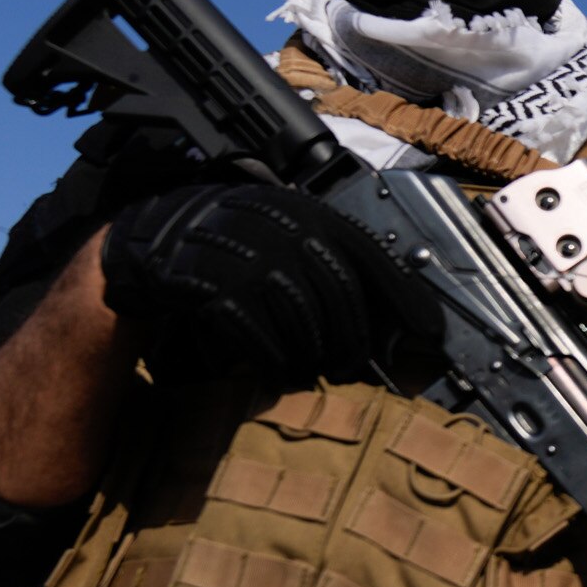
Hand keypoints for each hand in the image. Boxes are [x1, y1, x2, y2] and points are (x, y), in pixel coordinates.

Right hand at [101, 184, 440, 383]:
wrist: (156, 239)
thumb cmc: (236, 247)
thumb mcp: (288, 241)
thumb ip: (334, 267)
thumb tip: (396, 319)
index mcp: (309, 212)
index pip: (373, 256)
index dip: (407, 298)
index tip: (431, 333)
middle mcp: (283, 226)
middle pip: (340, 295)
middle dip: (352, 341)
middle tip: (353, 370)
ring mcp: (246, 252)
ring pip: (301, 318)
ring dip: (311, 356)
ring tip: (310, 373)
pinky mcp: (209, 282)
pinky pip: (256, 333)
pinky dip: (271, 359)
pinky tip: (276, 371)